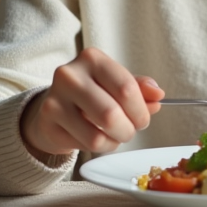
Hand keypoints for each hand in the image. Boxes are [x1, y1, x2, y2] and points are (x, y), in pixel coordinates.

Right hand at [21, 47, 163, 158]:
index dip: (141, 111)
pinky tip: (97, 139)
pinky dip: (99, 147)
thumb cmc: (92, 93)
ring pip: (97, 135)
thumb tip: (158, 94)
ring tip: (114, 136)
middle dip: (129, 130)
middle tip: (129, 131)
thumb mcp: (116, 83)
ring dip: (114, 142)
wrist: (54, 106)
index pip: (126, 88)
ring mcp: (55, 99)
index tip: (143, 120)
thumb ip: (139, 88)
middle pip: (111, 114)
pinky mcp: (48, 122)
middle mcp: (70, 75)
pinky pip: (85, 145)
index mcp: (92, 58)